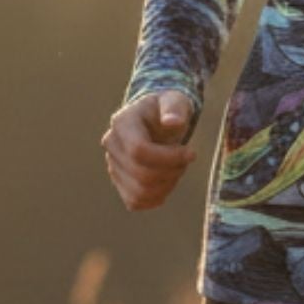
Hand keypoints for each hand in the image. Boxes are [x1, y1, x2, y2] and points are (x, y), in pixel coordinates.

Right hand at [101, 90, 196, 210]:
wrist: (156, 120)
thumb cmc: (168, 109)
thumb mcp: (175, 101)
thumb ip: (175, 108)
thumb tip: (173, 122)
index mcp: (122, 122)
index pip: (139, 151)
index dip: (169, 158)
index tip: (192, 153)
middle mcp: (112, 144)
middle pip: (141, 175)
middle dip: (172, 172)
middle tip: (186, 161)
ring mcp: (113, 165)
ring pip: (139, 192)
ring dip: (166, 186)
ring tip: (178, 170)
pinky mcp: (119, 181)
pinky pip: (135, 202)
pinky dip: (157, 197)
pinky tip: (168, 181)